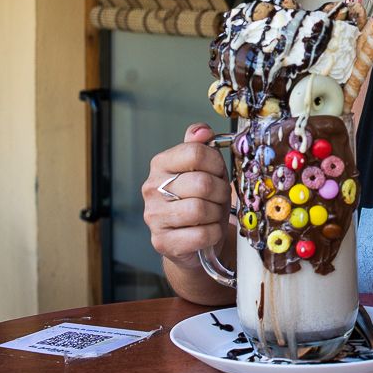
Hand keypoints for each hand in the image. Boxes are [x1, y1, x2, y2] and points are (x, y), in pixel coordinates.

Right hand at [142, 123, 231, 268]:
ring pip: (200, 209)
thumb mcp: (205, 169)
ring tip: (212, 214)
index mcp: (161, 164)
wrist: (193, 239)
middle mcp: (151, 188)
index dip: (216, 163)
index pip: (195, 152)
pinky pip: (201, 234)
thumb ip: (202, 146)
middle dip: (220, 191)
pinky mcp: (162, 242)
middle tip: (219, 197)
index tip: (218, 172)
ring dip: (216, 213)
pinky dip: (213, 233)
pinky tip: (208, 230)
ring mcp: (154, 216)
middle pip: (201, 183)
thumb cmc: (201, 200)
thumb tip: (202, 130)